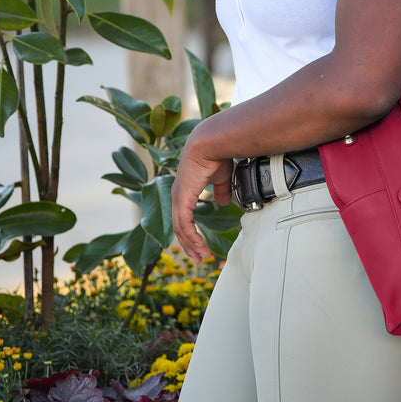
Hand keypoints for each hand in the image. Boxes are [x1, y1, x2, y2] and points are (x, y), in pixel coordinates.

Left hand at [172, 123, 233, 262]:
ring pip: (180, 229)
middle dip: (189, 244)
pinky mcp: (182, 199)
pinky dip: (191, 237)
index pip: (183, 218)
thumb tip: (223, 202)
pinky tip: (199, 245)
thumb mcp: (220, 177)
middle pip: (179, 228)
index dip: (191, 233)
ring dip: (191, 244)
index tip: (201, 245)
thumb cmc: (215, 155)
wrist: (211, 143)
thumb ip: (220, 190)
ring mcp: (178, 198)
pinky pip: (184, 224)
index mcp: (184, 191)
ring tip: (202, 256)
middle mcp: (177, 196)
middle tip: (199, 257)